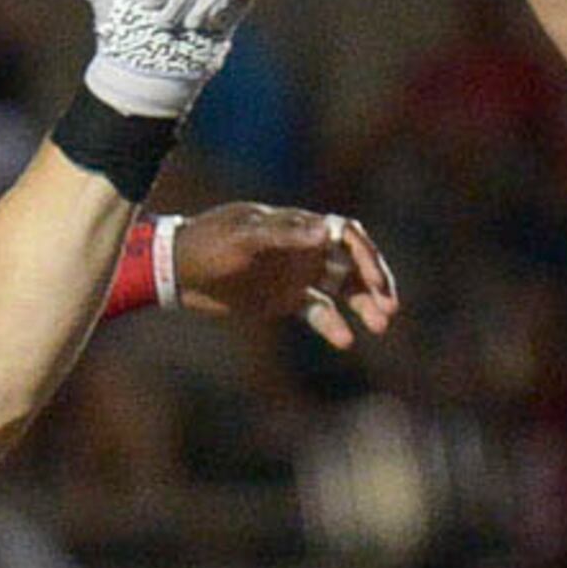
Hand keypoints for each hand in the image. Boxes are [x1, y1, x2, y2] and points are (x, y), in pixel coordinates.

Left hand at [171, 204, 401, 347]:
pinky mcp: (284, 299)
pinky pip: (317, 312)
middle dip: (375, 283)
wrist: (176, 269)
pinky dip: (332, 325)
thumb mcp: (242, 238)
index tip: (376, 282)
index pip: (346, 236)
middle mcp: (303, 248)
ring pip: (342, 289)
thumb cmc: (208, 245)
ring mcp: (295, 274)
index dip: (367, 257)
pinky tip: (346, 341)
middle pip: (353, 263)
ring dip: (362, 305)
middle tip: (390, 309)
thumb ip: (283, 234)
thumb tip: (326, 231)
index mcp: (298, 226)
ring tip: (378, 326)